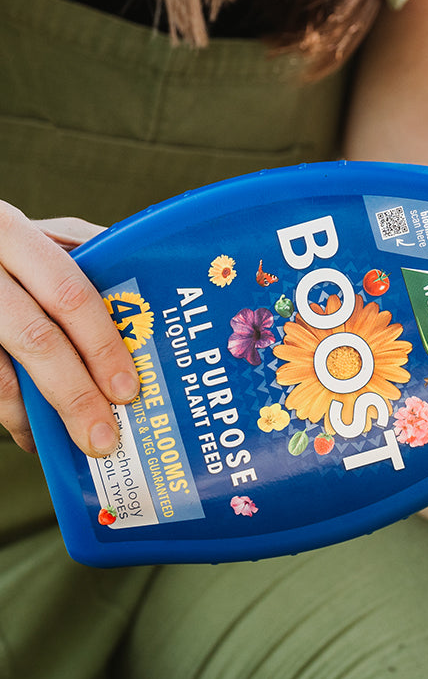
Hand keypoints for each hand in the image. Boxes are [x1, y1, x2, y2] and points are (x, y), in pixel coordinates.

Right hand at [0, 205, 138, 455]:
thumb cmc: (10, 246)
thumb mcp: (45, 236)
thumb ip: (89, 254)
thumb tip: (160, 290)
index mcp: (13, 234)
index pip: (68, 293)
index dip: (101, 345)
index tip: (127, 389)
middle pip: (36, 339)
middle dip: (76, 394)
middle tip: (105, 438)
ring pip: (0, 375)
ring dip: (39, 418)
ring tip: (76, 445)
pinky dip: (11, 415)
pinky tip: (35, 435)